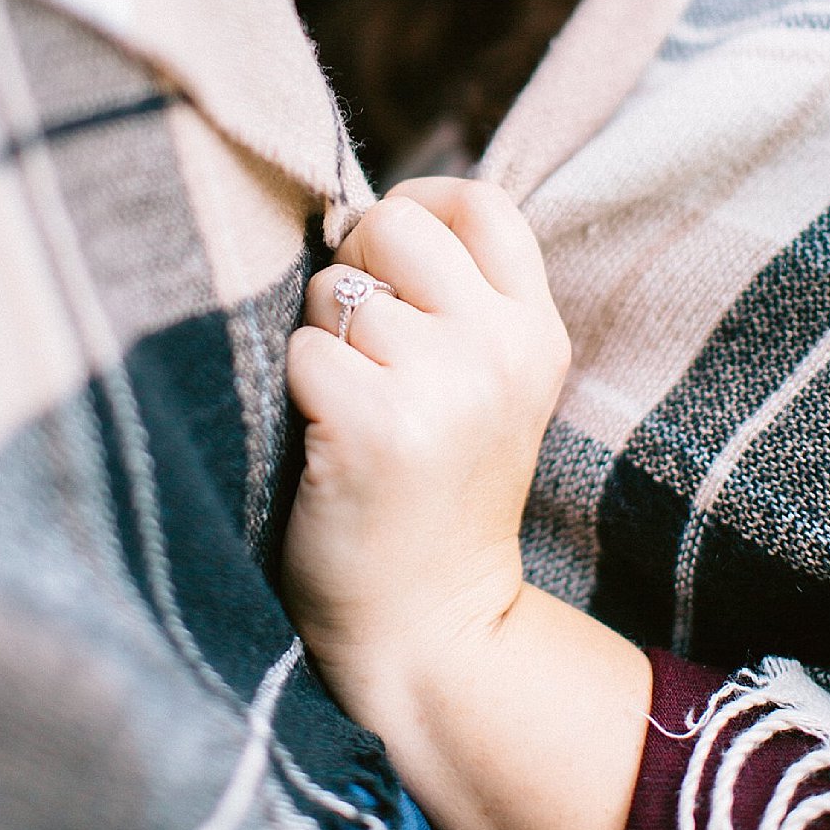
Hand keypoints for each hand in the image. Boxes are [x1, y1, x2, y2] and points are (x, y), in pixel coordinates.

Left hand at [282, 178, 569, 710]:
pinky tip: (327, 445)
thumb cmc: (428, 494)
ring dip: (318, 343)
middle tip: (355, 346)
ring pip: (331, 290)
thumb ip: (452, 300)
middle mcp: (500, 348)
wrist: (430, 627)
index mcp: (534, 332)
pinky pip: (300, 352)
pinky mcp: (376, 425)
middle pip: (392, 223)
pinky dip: (295, 392)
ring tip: (348, 412)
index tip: (384, 260)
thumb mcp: (481, 387)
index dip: (413, 206)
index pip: (480, 201)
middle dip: (350, 268)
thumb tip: (363, 209)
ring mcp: (443, 385)